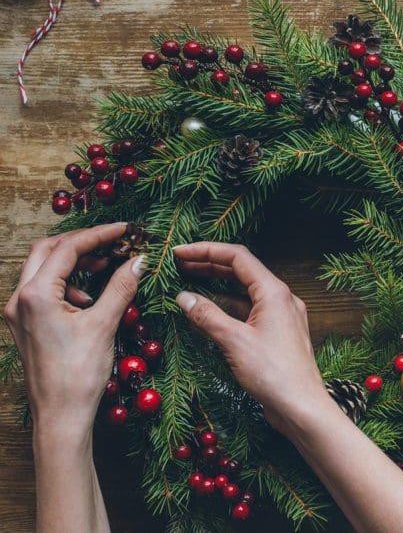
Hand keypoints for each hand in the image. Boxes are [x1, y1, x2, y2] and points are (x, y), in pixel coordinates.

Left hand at [4, 223, 143, 432]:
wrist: (60, 416)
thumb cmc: (78, 374)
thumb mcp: (105, 324)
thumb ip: (121, 286)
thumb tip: (140, 260)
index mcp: (36, 295)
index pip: (67, 248)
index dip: (99, 234)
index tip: (125, 230)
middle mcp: (19, 300)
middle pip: (46, 250)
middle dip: (80, 242)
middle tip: (111, 241)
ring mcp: (19, 313)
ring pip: (42, 269)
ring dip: (73, 262)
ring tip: (105, 267)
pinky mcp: (25, 324)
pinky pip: (43, 289)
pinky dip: (66, 283)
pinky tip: (89, 298)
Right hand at [172, 242, 329, 431]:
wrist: (301, 406)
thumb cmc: (272, 372)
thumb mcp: (234, 341)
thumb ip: (207, 316)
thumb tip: (184, 297)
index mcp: (274, 292)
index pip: (238, 257)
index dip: (205, 250)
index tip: (177, 251)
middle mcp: (281, 298)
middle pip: (242, 271)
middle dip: (209, 265)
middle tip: (178, 264)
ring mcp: (281, 316)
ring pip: (245, 292)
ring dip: (217, 286)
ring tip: (187, 283)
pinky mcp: (277, 334)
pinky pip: (249, 312)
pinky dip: (227, 308)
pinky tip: (207, 312)